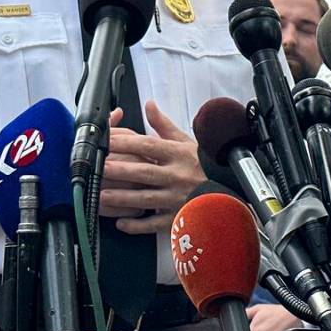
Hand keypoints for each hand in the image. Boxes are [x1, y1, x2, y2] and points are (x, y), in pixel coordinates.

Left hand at [98, 101, 204, 233]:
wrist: (230, 188)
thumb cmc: (203, 164)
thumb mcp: (186, 141)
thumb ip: (163, 125)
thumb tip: (149, 105)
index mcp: (178, 154)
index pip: (148, 146)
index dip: (126, 143)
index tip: (108, 141)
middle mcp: (177, 175)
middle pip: (144, 172)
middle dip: (121, 171)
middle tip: (100, 168)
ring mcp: (177, 198)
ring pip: (146, 199)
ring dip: (123, 198)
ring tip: (101, 195)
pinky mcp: (179, 217)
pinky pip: (156, 223)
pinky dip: (138, 225)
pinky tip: (121, 223)